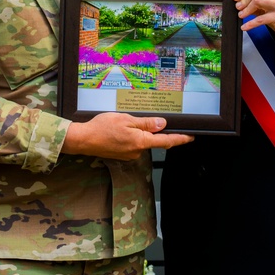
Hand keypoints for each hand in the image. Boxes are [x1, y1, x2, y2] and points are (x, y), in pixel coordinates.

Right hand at [62, 113, 193, 159]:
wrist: (83, 140)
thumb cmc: (102, 128)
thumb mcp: (126, 119)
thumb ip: (146, 123)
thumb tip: (162, 124)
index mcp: (141, 142)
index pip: (166, 141)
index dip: (180, 139)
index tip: (191, 137)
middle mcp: (137, 151)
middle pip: (154, 141)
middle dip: (152, 131)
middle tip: (141, 120)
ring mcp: (130, 155)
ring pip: (142, 142)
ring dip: (138, 133)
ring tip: (123, 123)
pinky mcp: (123, 155)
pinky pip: (133, 145)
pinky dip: (131, 137)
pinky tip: (119, 131)